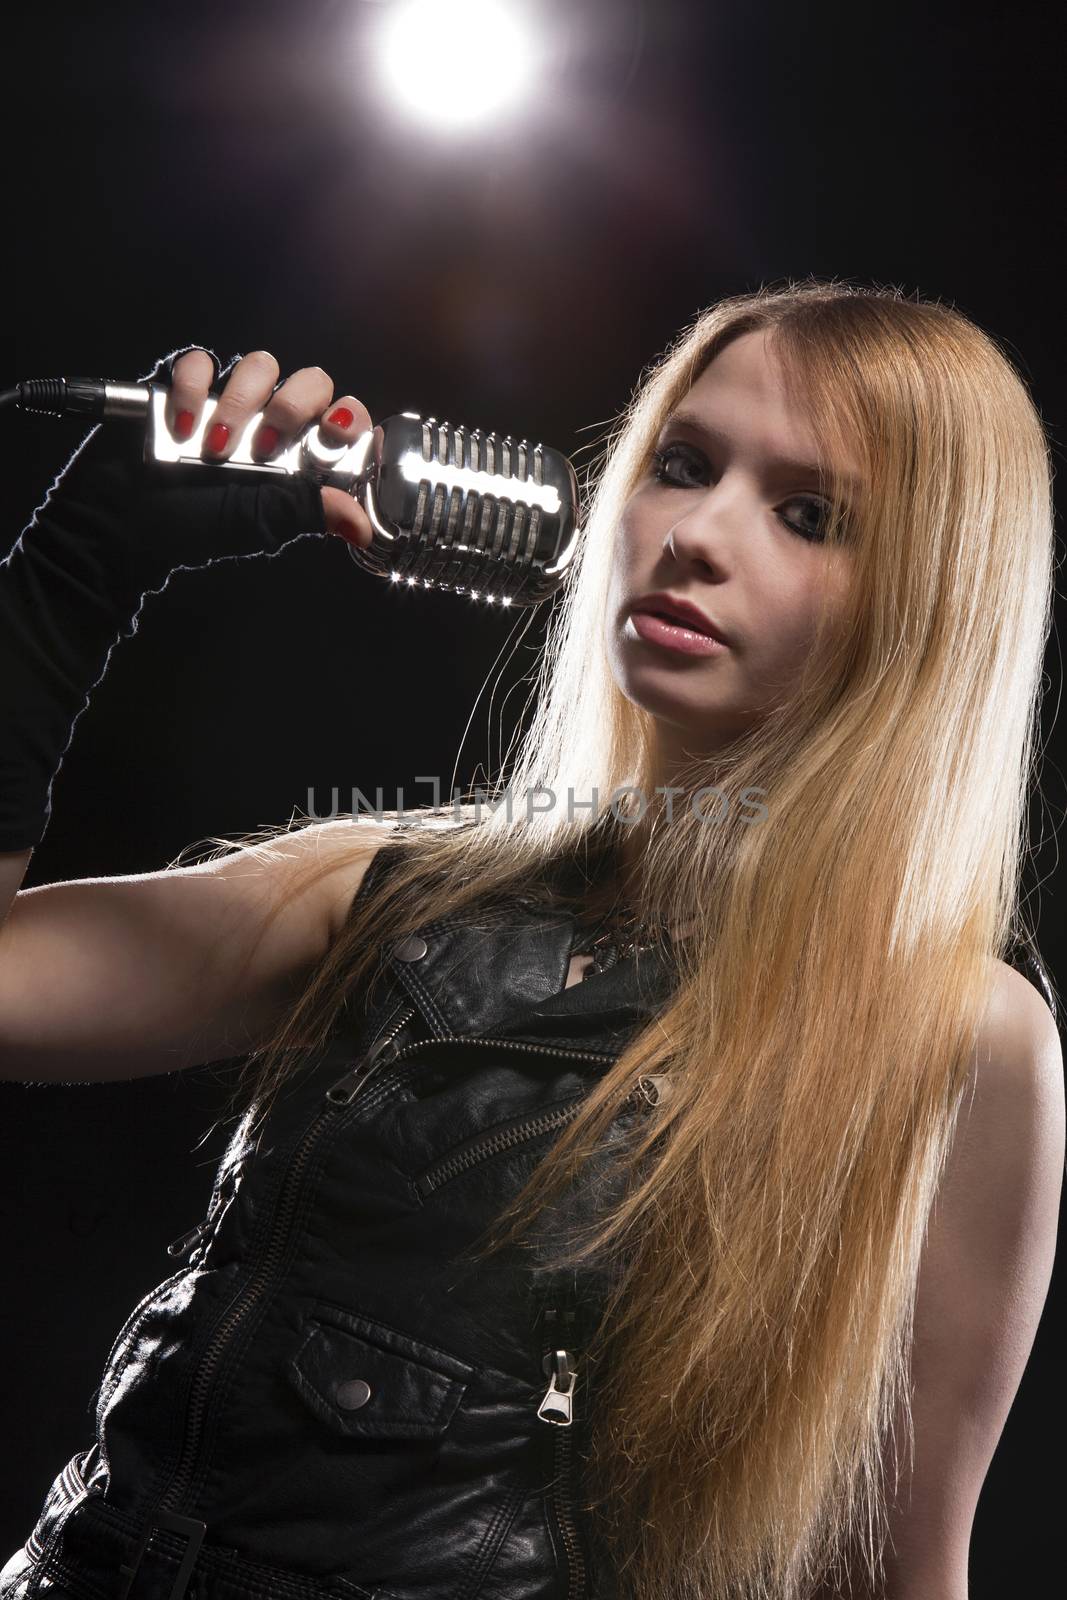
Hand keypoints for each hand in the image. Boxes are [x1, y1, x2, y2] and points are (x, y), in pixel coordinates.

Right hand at [164, 348, 373, 550]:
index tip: (331, 436)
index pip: (342, 418)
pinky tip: (182, 422)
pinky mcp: (186, 384)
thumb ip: (307, 512)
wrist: (124, 521)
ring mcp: (230, 399)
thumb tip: (359, 526)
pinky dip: (193, 387)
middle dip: (293, 406)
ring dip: (242, 402)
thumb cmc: (192, 527)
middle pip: (310, 381)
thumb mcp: (257, 524)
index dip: (346, 421)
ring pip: (260, 364)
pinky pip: (200, 361)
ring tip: (216, 447)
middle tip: (266, 447)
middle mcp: (272, 421)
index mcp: (300, 456)